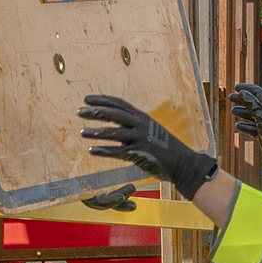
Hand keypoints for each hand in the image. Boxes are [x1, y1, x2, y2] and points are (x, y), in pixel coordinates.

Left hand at [79, 94, 217, 196]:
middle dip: (95, 112)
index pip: (119, 104)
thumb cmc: (165, 148)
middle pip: (114, 114)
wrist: (183, 163)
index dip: (102, 100)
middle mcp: (140, 125)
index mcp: (142, 117)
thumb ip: (134, 127)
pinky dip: (104, 151)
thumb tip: (116, 126)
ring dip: (96, 132)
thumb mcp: (151, 131)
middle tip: (79, 112)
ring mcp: (140, 139)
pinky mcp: (139, 154)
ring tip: (82, 132)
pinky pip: (117, 152)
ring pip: (113, 133)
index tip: (87, 99)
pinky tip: (92, 150)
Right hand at [228, 83, 261, 177]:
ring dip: (242, 112)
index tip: (236, 87)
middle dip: (242, 99)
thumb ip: (253, 106)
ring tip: (232, 111)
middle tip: (231, 97)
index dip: (247, 89)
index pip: (258, 93)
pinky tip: (238, 126)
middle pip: (254, 103)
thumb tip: (243, 93)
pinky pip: (253, 128)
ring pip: (252, 116)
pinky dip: (245, 126)